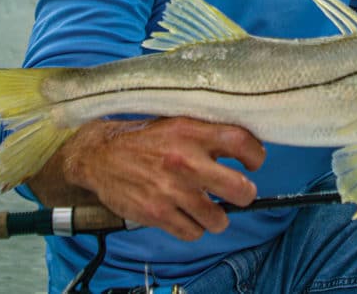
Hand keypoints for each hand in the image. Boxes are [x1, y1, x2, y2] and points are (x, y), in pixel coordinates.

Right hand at [60, 116, 265, 240]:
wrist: (100, 156)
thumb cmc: (144, 140)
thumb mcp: (176, 123)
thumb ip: (206, 133)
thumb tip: (244, 146)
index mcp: (191, 132)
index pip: (241, 142)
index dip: (256, 155)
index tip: (254, 163)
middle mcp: (184, 161)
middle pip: (239, 188)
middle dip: (245, 194)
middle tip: (240, 193)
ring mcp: (171, 190)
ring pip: (218, 218)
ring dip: (217, 217)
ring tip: (207, 207)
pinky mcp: (156, 213)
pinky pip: (192, 232)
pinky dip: (193, 227)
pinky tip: (185, 215)